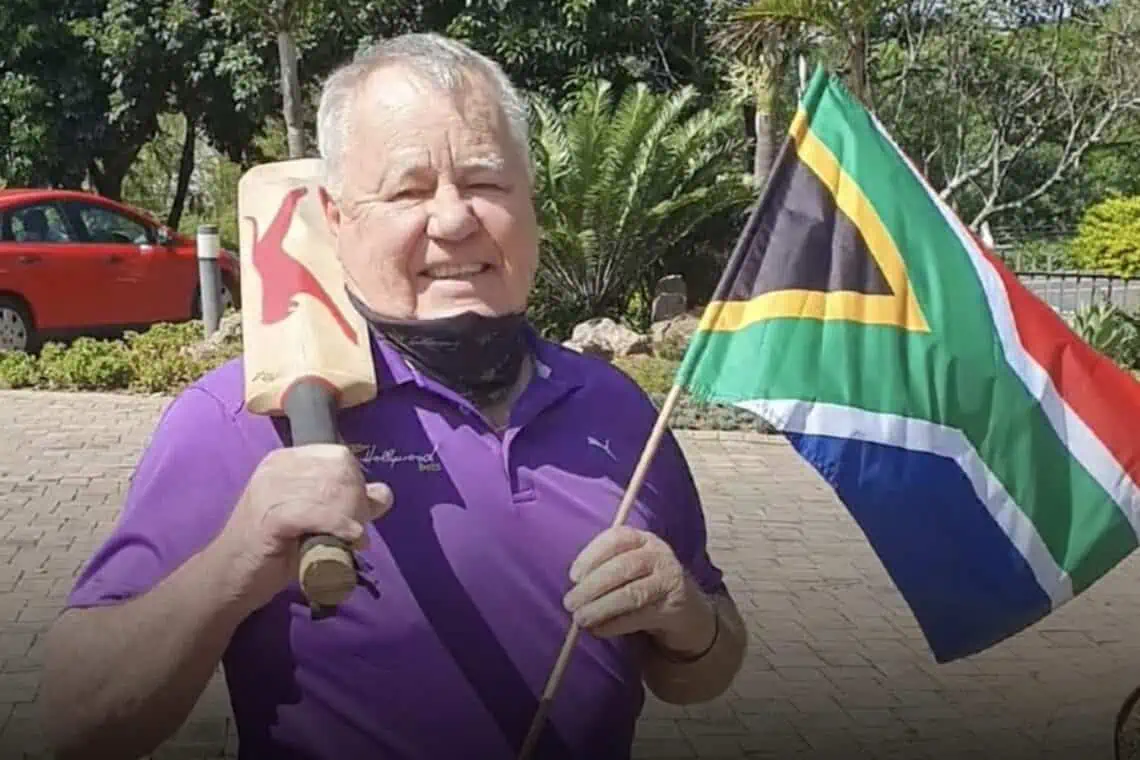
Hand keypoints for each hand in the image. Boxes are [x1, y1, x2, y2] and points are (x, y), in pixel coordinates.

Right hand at [207, 443, 393, 612]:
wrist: (228, 577)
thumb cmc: (274, 548)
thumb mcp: (315, 519)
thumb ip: (347, 503)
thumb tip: (384, 493)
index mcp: (286, 460)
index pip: (339, 456)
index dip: (357, 482)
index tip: (360, 511)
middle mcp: (277, 467)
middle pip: (339, 471)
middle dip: (357, 501)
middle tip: (359, 530)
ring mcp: (270, 490)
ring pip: (331, 492)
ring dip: (352, 517)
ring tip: (354, 540)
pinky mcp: (269, 516)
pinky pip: (315, 513)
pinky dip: (339, 526)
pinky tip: (351, 539)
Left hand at [563, 526, 715, 654]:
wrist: (683, 606)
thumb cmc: (643, 582)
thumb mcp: (627, 568)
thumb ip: (603, 572)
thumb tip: (574, 592)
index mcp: (642, 538)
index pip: (616, 538)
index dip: (591, 555)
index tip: (573, 576)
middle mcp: (658, 554)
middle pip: (623, 567)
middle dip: (592, 586)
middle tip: (570, 603)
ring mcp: (669, 579)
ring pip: (632, 593)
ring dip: (602, 608)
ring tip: (581, 619)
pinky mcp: (674, 605)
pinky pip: (640, 616)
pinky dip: (615, 624)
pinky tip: (599, 630)